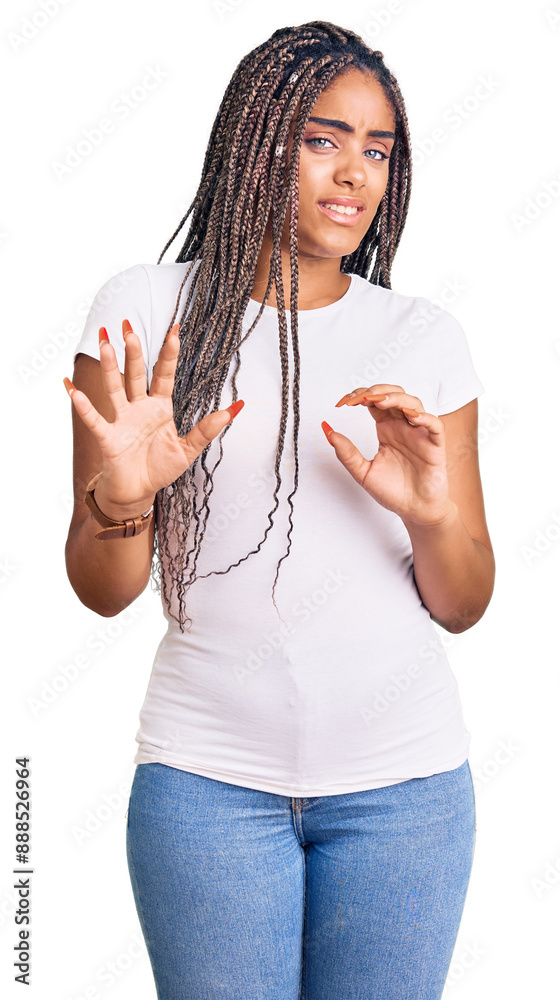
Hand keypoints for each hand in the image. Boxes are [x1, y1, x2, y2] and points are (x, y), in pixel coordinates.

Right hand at [64, 320, 243, 520]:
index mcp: (160, 407)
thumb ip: (209, 428)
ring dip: (109, 367)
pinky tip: (73, 390)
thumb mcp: (189, 449)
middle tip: (129, 327)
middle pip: (136, 374)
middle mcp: (139, 408)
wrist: (138, 492)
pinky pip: (95, 420)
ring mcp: (122, 421)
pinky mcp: (109, 438)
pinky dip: (84, 407)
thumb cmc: (160, 468)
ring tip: (104, 343)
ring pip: (114, 388)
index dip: (169, 354)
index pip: (164, 374)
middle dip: (133, 352)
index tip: (175, 330)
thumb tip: (236, 408)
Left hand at [322, 384, 453, 526]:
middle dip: (377, 391)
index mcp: (386, 429)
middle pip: (393, 395)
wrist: (414, 512)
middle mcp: (402, 427)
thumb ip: (346, 453)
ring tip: (381, 402)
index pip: (374, 402)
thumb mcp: (362, 472)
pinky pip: (435, 425)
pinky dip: (425, 417)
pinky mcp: (435, 446)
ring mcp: (419, 434)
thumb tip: (327, 431)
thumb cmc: (393, 492)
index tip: (344, 402)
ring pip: (413, 403)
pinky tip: (411, 417)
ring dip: (397, 398)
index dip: (360, 396)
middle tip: (361, 398)